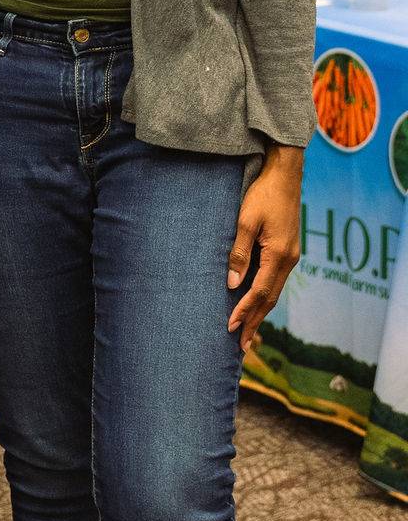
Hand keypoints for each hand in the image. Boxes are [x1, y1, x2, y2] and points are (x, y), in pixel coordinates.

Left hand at [227, 144, 303, 352]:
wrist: (285, 175)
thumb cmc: (262, 195)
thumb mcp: (246, 221)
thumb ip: (239, 252)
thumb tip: (233, 285)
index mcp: (279, 255)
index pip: (259, 292)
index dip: (244, 311)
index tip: (230, 327)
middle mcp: (288, 260)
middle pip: (270, 299)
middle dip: (254, 322)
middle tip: (242, 345)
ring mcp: (290, 256)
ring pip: (274, 292)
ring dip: (260, 312)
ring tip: (248, 332)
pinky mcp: (287, 250)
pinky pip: (275, 280)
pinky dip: (265, 296)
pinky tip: (256, 302)